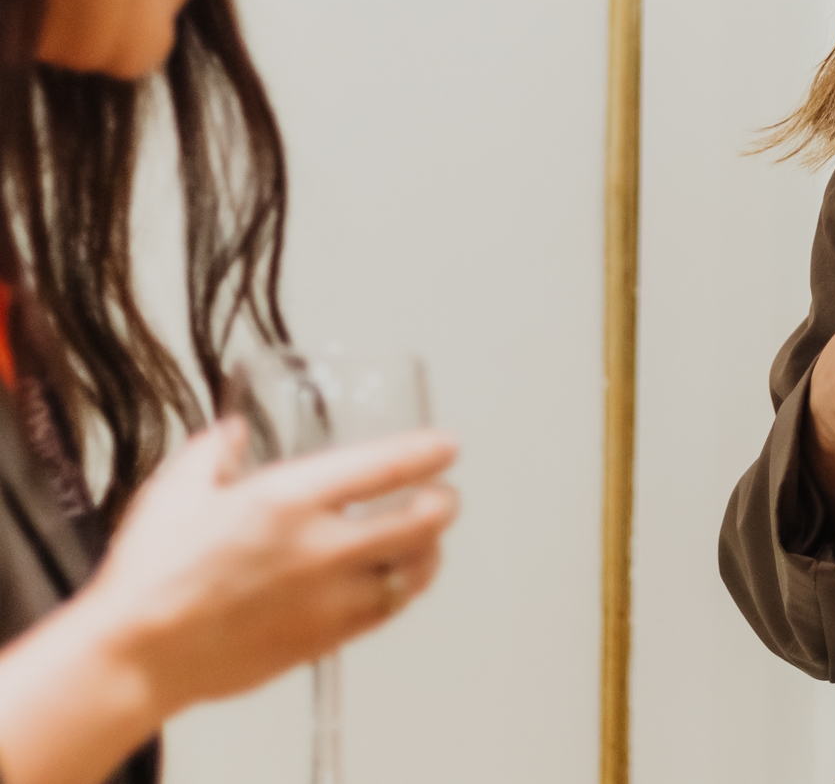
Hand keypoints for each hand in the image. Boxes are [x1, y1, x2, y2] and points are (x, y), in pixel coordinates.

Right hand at [0, 421, 457, 783]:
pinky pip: (387, 612)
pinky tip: (394, 580)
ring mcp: (329, 598)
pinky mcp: (325, 639)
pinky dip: (401, 591)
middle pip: (422, 522)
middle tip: (442, 494)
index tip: (447, 446)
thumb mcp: (175, 490)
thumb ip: (214, 449)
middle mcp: (321, 548)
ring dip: (429, 550)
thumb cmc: (151, 574)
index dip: (426, 453)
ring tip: (426, 538)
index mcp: (288, 500)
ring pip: (414, 572)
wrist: (137, 656)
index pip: (384, 467)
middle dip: (443, 502)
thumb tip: (239, 428)